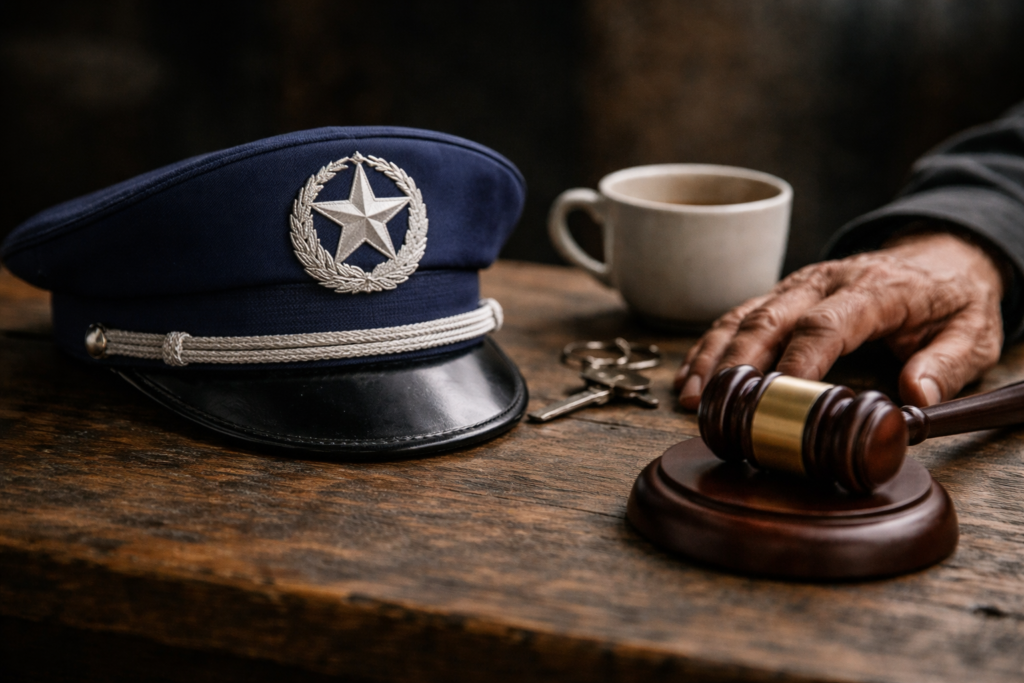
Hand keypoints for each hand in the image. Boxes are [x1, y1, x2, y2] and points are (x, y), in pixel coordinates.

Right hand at [675, 230, 1005, 409]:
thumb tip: (914, 397)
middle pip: (770, 319)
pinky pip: (735, 316)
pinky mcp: (781, 295)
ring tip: (694, 398)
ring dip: (714, 357)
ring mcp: (798, 286)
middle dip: (739, 364)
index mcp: (875, 289)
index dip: (799, 361)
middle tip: (721, 407)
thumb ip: (947, 363)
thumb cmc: (952, 298)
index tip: (778, 397)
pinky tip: (691, 377)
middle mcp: (826, 282)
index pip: (827, 325)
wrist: (937, 254)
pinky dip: (709, 347)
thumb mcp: (974, 331)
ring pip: (743, 316)